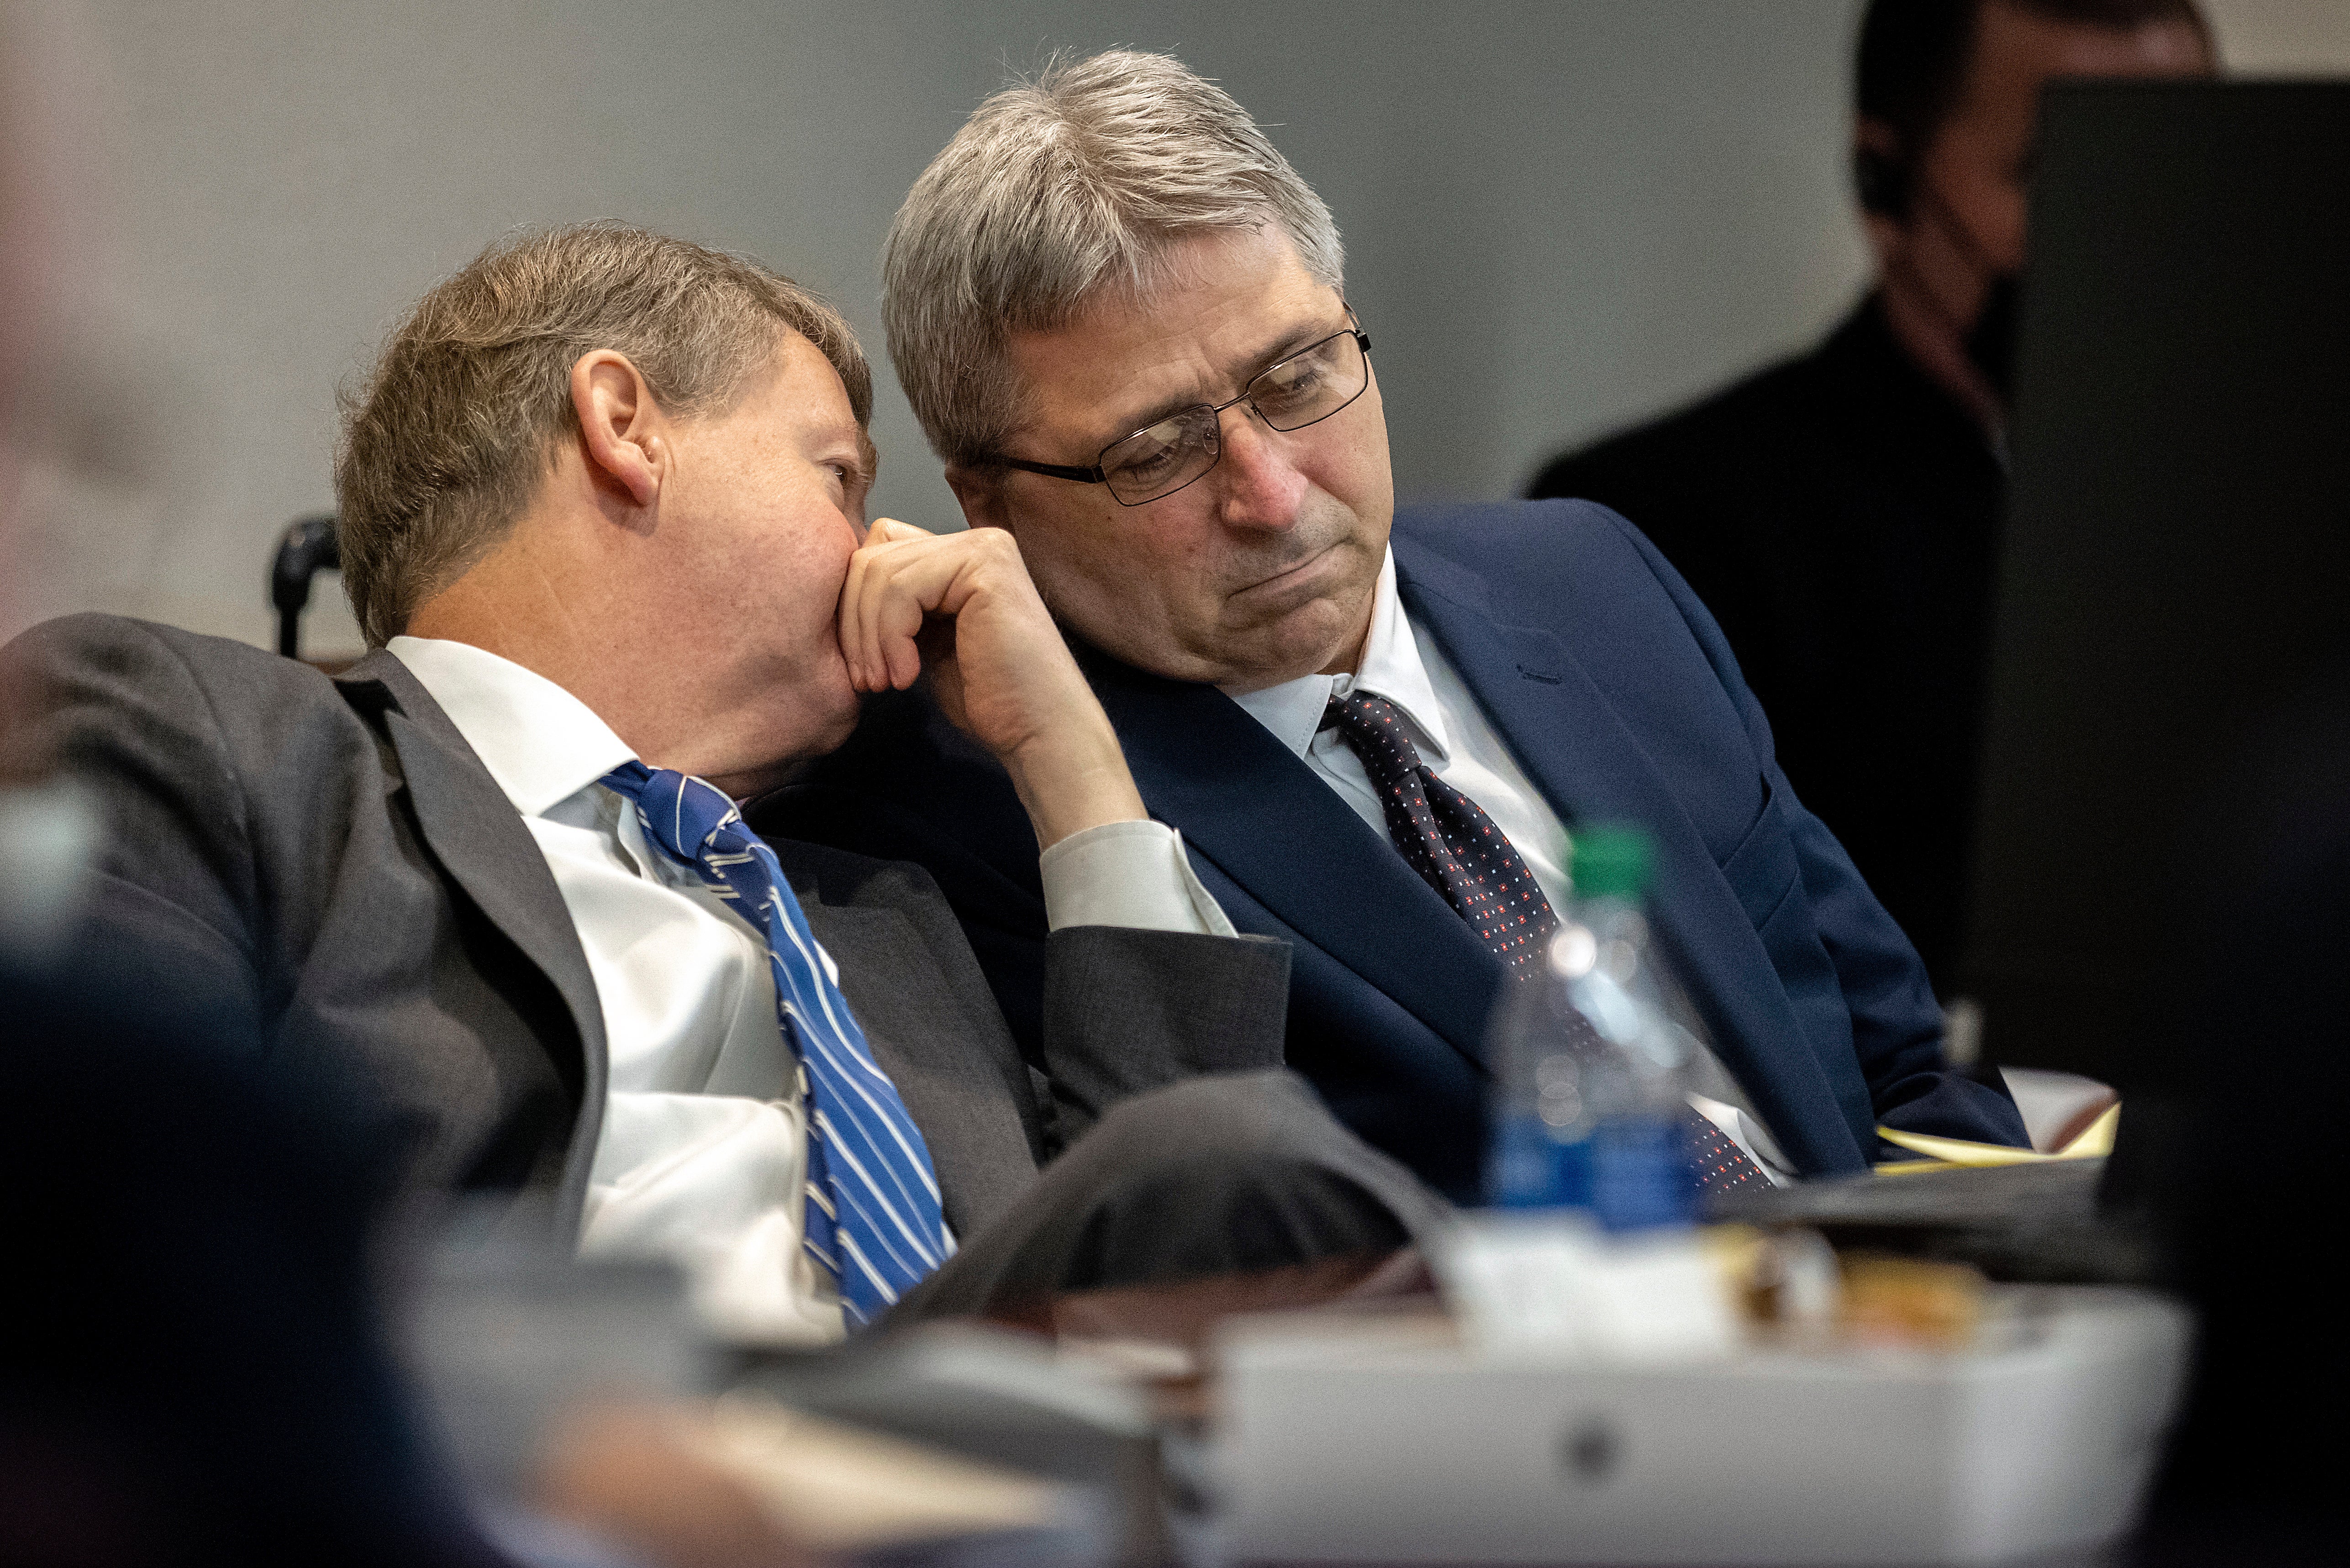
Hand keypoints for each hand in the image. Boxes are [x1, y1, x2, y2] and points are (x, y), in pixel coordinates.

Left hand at [839, 520, 1145, 847]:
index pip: (875, 552)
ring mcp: (984, 548)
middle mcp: (976, 541)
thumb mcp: (925, 643)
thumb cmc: (989, 700)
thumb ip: (896, 609)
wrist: (1039, 732)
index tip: (863, 667)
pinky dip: (890, 637)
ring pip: (879, 571)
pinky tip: (908, 675)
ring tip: (885, 683)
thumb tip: (838, 591)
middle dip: (853, 624)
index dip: (853, 607)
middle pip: (871, 556)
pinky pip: (901, 587)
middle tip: (866, 680)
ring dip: (868, 637)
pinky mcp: (985, 566)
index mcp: (961, 556)